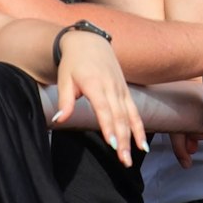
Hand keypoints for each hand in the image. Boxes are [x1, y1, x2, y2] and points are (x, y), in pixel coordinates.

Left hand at [50, 30, 146, 167]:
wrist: (89, 41)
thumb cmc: (73, 62)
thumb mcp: (64, 79)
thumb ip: (65, 101)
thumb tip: (59, 120)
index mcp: (95, 84)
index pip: (104, 109)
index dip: (108, 127)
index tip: (112, 144)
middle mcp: (111, 87)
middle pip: (119, 117)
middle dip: (123, 140)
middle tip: (124, 160)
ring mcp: (120, 90)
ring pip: (129, 116)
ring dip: (134, 137)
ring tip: (135, 155)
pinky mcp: (125, 92)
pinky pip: (135, 112)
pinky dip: (139, 127)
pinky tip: (143, 144)